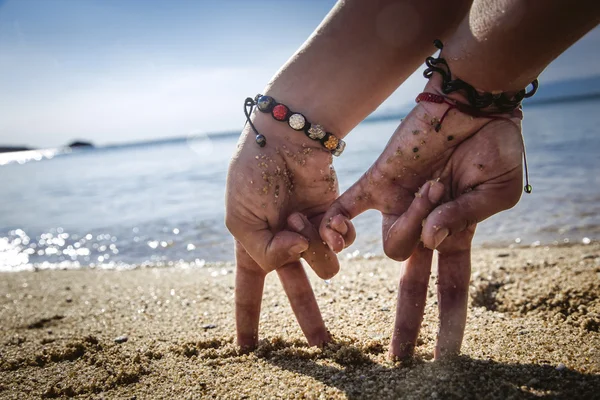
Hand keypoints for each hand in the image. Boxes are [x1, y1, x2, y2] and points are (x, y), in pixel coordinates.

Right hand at [226, 113, 342, 348]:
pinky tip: (328, 222)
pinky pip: (340, 243)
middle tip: (324, 343)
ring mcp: (308, 230)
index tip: (248, 347)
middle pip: (296, 288)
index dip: (248, 317)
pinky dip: (334, 235)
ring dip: (312, 249)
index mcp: (252, 243)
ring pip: (323, 266)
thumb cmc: (253, 176)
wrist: (285, 138)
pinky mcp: (332, 216)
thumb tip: (300, 258)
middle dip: (309, 316)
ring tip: (300, 224)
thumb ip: (265, 252)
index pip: (249, 288)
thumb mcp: (242, 221)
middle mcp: (282, 241)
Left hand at [320, 76, 524, 358]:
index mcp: (457, 232)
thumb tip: (432, 239)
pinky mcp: (380, 181)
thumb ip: (465, 217)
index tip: (442, 355)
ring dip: (417, 219)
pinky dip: (337, 221)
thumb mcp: (496, 189)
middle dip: (406, 318)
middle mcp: (423, 225)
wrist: (472, 103)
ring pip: (391, 242)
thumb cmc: (495, 146)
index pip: (450, 286)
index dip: (448, 321)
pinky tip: (329, 237)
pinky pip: (349, 207)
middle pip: (410, 281)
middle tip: (399, 355)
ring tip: (435, 186)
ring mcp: (399, 206)